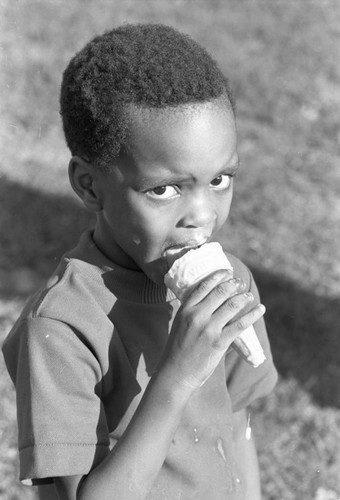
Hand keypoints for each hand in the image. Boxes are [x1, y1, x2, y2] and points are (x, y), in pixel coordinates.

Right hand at [160, 270, 264, 391]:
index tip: (227, 272)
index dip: (218, 276)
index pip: (204, 286)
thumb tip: (209, 301)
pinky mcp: (219, 342)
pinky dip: (253, 315)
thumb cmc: (177, 350)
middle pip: (220, 292)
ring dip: (244, 298)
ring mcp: (208, 328)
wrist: (175, 374)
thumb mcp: (179, 324)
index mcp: (185, 309)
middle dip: (233, 284)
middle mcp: (196, 315)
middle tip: (240, 283)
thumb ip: (192, 312)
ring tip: (249, 296)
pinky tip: (260, 309)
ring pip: (232, 305)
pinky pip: (240, 325)